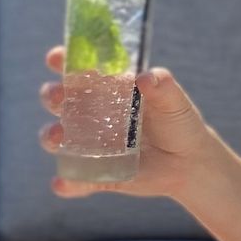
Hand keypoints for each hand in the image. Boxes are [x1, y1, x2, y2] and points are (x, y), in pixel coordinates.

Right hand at [39, 53, 221, 199]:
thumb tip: (144, 77)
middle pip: (59, 100)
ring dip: (51, 137)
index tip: (54, 57)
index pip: (79, 69)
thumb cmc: (178, 121)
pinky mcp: (96, 174)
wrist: (189, 162)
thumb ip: (162, 86)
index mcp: (106, 87)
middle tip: (58, 97)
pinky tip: (63, 184)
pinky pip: (75, 180)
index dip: (62, 60)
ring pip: (58, 139)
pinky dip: (66, 183)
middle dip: (52, 95)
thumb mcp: (174, 101)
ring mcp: (90, 144)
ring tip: (58, 137)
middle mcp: (91, 114)